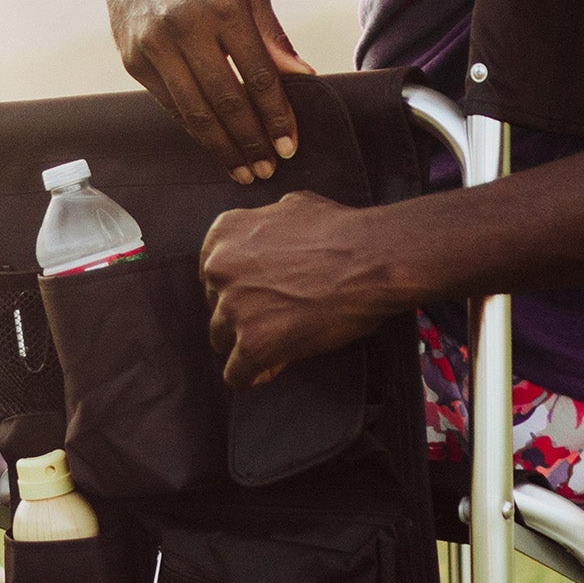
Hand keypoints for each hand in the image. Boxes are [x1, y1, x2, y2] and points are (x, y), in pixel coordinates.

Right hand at [96, 0, 315, 183]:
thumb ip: (273, 36)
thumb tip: (305, 78)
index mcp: (225, 5)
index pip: (258, 74)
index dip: (276, 115)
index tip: (289, 145)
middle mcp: (187, 25)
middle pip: (226, 100)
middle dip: (251, 141)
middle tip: (268, 169)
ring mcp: (155, 44)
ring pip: (194, 112)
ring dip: (222, 148)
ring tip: (244, 171)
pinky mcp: (133, 60)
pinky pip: (170, 105)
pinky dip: (194, 130)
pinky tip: (214, 145)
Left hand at [200, 192, 400, 386]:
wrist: (371, 259)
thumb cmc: (342, 230)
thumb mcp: (293, 206)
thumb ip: (265, 223)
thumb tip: (266, 232)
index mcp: (225, 235)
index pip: (212, 272)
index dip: (237, 287)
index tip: (259, 295)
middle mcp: (220, 269)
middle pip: (216, 306)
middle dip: (242, 314)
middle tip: (276, 318)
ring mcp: (234, 308)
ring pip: (222, 340)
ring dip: (247, 344)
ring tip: (279, 344)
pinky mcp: (253, 345)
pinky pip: (236, 374)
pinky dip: (251, 376)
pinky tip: (270, 370)